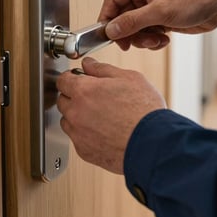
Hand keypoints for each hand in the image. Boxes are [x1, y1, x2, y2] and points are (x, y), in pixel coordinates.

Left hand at [56, 57, 165, 173]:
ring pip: (68, 121)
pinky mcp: (84, 152)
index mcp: (84, 90)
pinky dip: (85, 134)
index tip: (77, 79)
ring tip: (101, 115)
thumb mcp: (128, 78)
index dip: (71, 78)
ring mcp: (79, 134)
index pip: (63, 80)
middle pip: (63, 100)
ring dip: (77, 116)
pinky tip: (103, 131)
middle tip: (94, 97)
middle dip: (74, 97)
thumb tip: (88, 64)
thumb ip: (102, 69)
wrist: (153, 144)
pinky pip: (78, 139)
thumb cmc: (144, 111)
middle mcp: (76, 112)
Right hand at [98, 0, 216, 49]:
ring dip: (143, 38)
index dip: (107, 18)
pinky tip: (165, 39)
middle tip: (133, 44)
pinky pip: (147, 32)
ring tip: (157, 40)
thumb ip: (132, 21)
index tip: (107, 36)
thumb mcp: (160, 11)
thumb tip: (110, 30)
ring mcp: (152, 7)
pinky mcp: (161, 18)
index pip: (112, 0)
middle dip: (129, 33)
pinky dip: (153, 39)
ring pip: (134, 28)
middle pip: (122, 17)